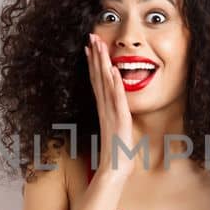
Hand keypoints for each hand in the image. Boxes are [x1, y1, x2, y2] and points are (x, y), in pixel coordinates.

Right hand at [85, 33, 135, 175]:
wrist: (113, 173)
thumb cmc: (115, 157)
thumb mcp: (116, 134)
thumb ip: (115, 122)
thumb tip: (116, 117)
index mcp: (104, 110)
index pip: (97, 82)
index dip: (93, 64)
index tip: (89, 48)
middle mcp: (105, 109)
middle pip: (98, 78)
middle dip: (95, 56)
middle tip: (91, 37)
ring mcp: (111, 114)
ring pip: (105, 84)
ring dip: (102, 63)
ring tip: (99, 45)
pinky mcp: (119, 121)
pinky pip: (116, 99)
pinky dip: (114, 85)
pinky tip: (113, 71)